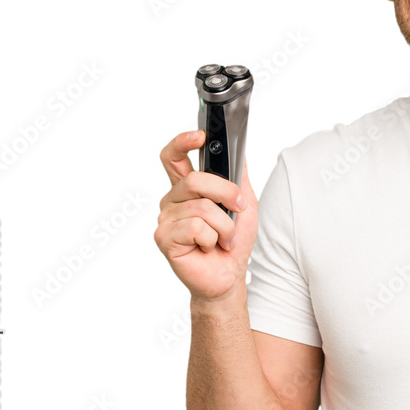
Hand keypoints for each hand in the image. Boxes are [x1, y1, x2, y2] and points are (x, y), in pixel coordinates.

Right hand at [154, 130, 257, 301]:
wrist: (229, 274)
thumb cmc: (233, 241)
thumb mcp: (244, 202)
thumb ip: (238, 177)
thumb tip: (239, 150)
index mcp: (187, 188)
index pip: (174, 157)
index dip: (182, 142)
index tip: (200, 136)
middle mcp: (173, 200)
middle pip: (195, 180)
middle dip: (225, 193)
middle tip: (238, 208)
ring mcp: (166, 218)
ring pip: (201, 208)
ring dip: (224, 226)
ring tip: (223, 238)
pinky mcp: (164, 238)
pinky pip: (196, 227)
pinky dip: (212, 238)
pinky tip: (208, 247)